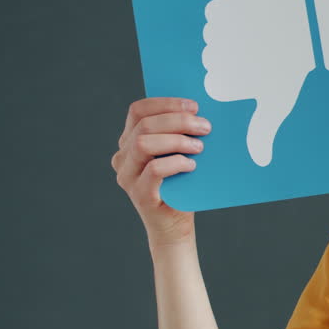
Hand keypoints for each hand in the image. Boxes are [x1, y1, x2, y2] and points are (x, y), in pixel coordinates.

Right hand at [111, 97, 210, 246]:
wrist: (176, 225)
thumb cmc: (181, 185)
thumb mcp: (178, 154)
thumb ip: (179, 133)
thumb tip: (199, 111)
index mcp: (129, 141)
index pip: (138, 111)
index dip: (166, 103)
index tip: (193, 106)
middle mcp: (123, 157)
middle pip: (144, 125)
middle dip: (178, 121)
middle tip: (205, 127)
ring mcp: (127, 176)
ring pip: (144, 144)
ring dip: (176, 140)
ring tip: (199, 147)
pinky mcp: (139, 194)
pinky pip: (154, 169)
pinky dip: (176, 163)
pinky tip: (192, 166)